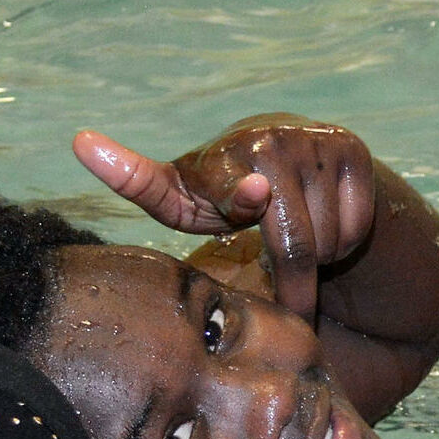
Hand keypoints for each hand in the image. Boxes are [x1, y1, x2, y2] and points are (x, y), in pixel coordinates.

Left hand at [74, 118, 377, 316]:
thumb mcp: (180, 196)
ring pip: (331, 240)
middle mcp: (273, 137)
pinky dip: (347, 241)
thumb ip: (140, 182)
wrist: (294, 154)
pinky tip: (328, 224)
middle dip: (295, 285)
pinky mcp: (353, 149)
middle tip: (291, 301)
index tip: (247, 190)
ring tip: (302, 244)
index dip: (242, 196)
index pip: (236, 188)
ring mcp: (317, 140)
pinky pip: (357, 225)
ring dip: (321, 260)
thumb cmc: (223, 190)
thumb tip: (80, 141)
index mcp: (226, 154)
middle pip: (295, 244)